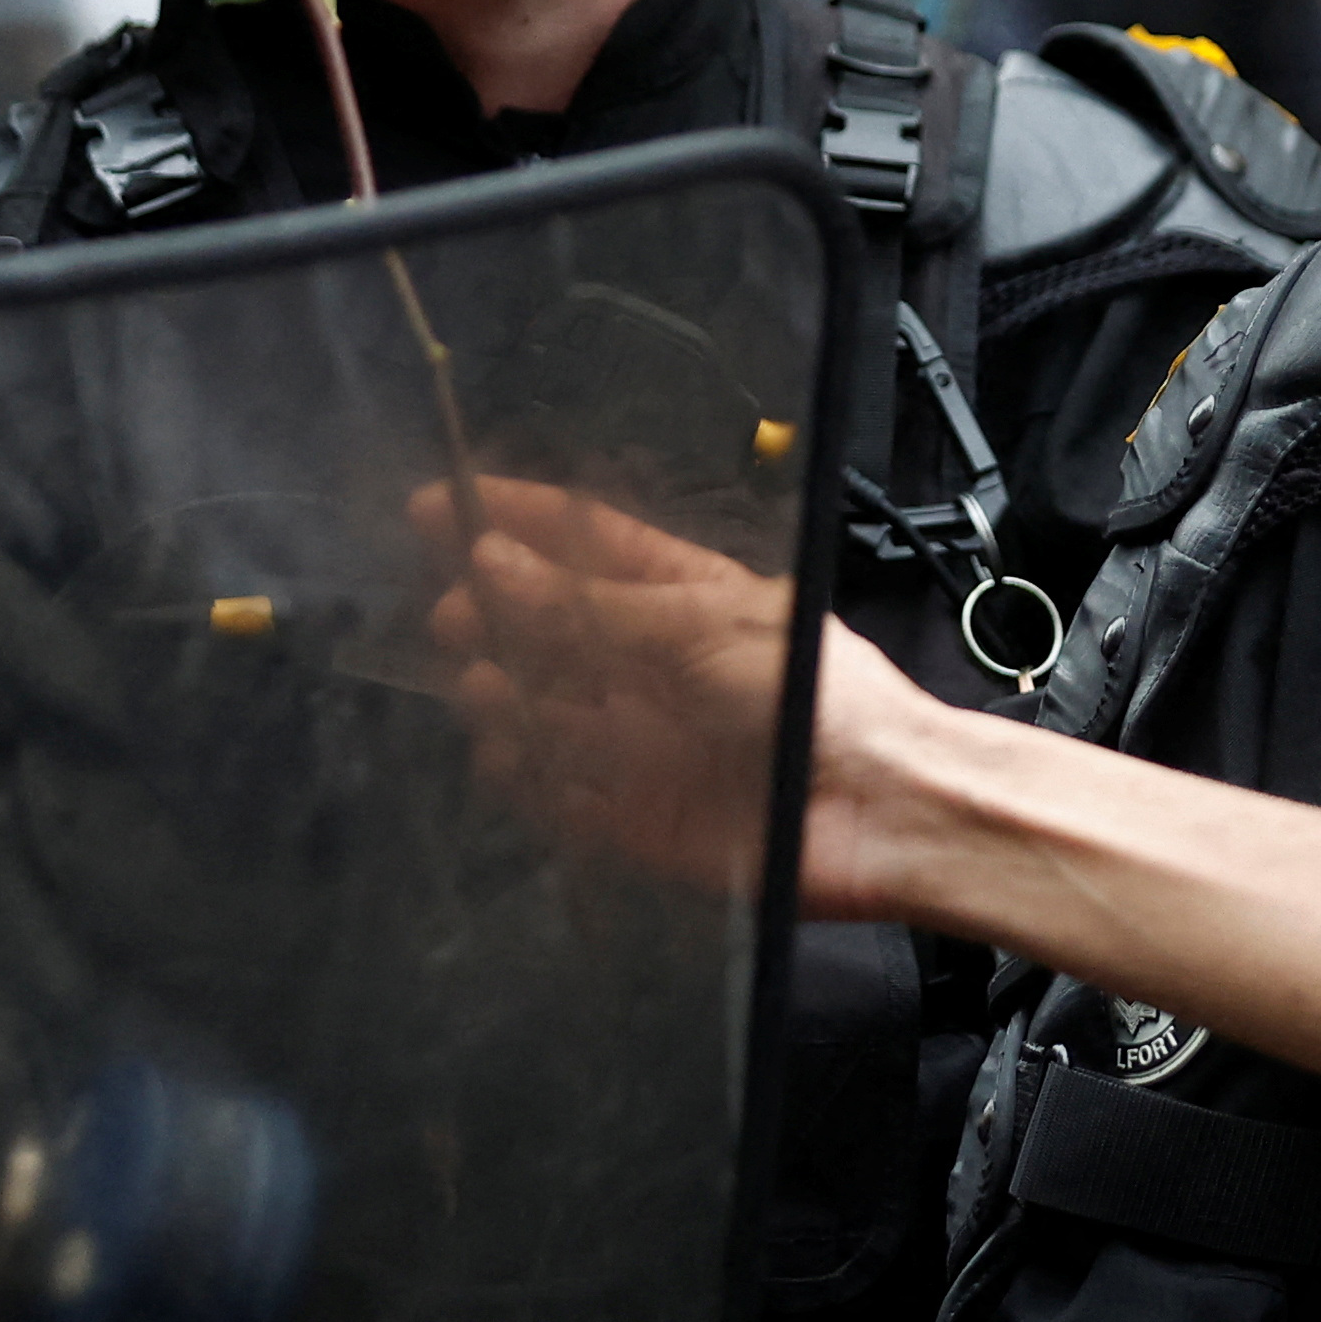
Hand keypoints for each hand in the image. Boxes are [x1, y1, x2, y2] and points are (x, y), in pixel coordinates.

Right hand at [419, 476, 998, 925]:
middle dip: (494, 614)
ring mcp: (646, 741)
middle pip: (551, 630)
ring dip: (504, 697)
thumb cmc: (821, 698)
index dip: (515, 519)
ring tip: (484, 685)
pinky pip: (562, 797)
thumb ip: (587, 604)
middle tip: (452, 611)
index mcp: (685, 597)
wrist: (879, 810)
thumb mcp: (697, 625)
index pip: (585, 542)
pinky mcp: (639, 817)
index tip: (441, 504)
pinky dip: (528, 781)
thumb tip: (493, 563)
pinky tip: (510, 762)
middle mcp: (658, 666)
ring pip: (545, 712)